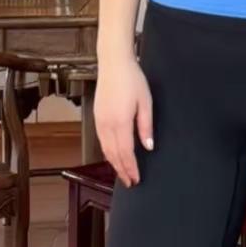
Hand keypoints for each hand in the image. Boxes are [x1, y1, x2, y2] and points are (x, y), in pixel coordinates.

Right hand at [94, 57, 153, 187]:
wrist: (113, 63)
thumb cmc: (132, 79)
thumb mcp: (145, 102)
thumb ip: (146, 126)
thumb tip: (148, 146)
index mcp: (120, 122)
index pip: (126, 153)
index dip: (131, 168)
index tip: (136, 179)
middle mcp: (107, 124)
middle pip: (114, 155)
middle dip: (122, 170)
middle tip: (130, 182)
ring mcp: (99, 121)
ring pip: (105, 149)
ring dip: (114, 163)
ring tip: (122, 173)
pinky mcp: (97, 116)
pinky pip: (101, 140)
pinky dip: (107, 152)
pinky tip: (113, 155)